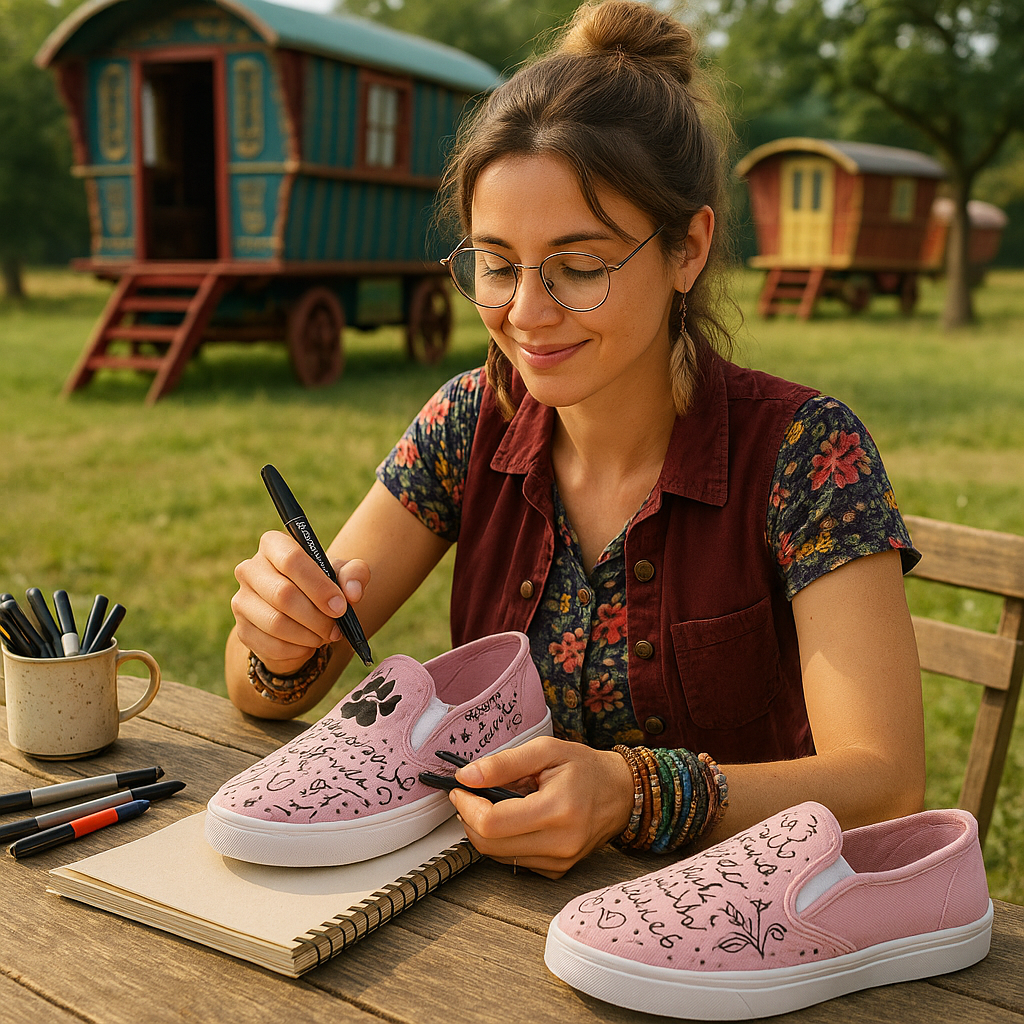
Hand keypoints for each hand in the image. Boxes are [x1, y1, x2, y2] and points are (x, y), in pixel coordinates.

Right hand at [230, 530, 369, 675]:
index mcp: (273, 545)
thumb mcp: (343, 574)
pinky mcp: (242, 630)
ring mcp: (241, 600)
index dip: (318, 586)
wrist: (301, 614)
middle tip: (336, 628)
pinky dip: (297, 650)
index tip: (340, 607)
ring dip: (308, 635)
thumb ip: (355, 574)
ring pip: (276, 623)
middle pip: (283, 594)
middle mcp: (250, 569)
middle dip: (317, 617)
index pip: (291, 559)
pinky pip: (271, 645)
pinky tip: (308, 645)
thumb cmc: (323, 585)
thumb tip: (352, 593)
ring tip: (324, 636)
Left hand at [448, 736, 634, 878]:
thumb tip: (466, 776)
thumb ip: (503, 763)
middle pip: (489, 844)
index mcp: (557, 809)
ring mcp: (560, 862)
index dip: (467, 806)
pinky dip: (504, 841)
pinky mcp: (558, 871)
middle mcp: (560, 843)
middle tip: (470, 795)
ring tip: (497, 803)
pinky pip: (514, 861)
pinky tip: (515, 820)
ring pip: (498, 856)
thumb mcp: (546, 750)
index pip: (493, 822)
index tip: (460, 789)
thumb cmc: (585, 768)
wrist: (621, 793)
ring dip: (485, 830)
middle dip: (469, 818)